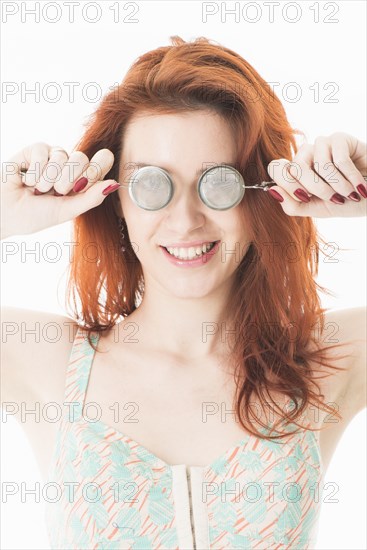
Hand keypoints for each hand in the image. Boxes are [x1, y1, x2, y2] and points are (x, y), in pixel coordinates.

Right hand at [1, 142, 119, 238]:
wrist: (5, 213)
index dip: (97, 168)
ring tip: (38, 190)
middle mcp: (71, 166)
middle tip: (55, 192)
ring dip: (48, 179)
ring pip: (63, 155)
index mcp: (83, 180)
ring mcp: (54, 156)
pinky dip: (35, 171)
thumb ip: (91, 197)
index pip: (101, 162)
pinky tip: (27, 180)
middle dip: (68, 179)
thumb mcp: (67, 210)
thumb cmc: (36, 215)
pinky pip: (44, 151)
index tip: (83, 183)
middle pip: (82, 158)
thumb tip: (115, 184)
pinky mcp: (36, 150)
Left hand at [266, 132, 366, 216]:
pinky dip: (351, 177)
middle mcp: (305, 155)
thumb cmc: (345, 201)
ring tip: (349, 192)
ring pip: (318, 164)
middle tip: (335, 198)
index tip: (305, 197)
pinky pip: (339, 159)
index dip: (288, 184)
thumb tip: (272, 190)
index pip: (276, 168)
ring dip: (338, 185)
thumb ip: (292, 205)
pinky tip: (360, 185)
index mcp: (295, 171)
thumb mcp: (316, 209)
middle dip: (317, 189)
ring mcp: (321, 145)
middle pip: (296, 168)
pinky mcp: (340, 139)